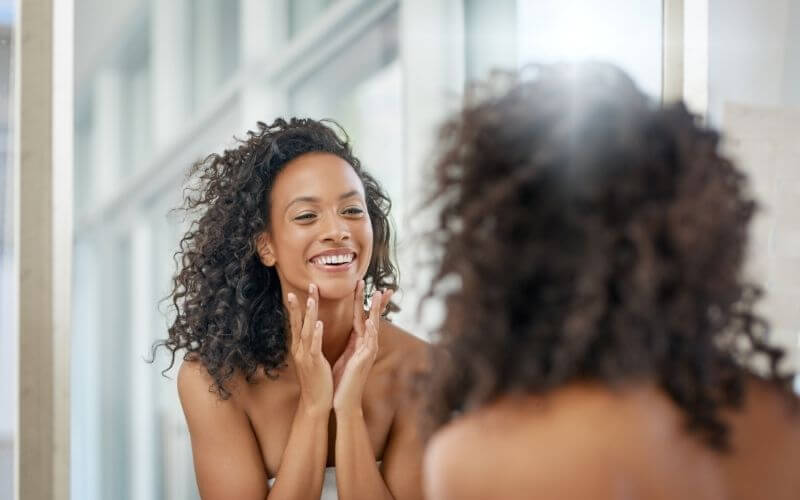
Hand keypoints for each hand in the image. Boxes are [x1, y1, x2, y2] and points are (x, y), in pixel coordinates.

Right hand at [287, 284, 332, 415]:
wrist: (315, 403)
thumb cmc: (317, 380)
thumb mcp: (311, 359)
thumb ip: (310, 345)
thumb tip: (311, 332)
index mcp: (300, 348)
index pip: (296, 324)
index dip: (296, 308)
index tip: (296, 292)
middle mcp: (299, 349)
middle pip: (298, 323)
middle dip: (300, 304)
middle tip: (305, 287)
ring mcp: (305, 356)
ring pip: (306, 331)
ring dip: (308, 314)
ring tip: (311, 299)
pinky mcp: (314, 363)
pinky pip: (314, 346)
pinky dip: (316, 334)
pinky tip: (318, 323)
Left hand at [332, 280, 392, 412]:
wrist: (343, 401)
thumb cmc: (343, 380)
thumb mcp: (346, 356)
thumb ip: (351, 342)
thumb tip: (353, 330)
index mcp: (359, 342)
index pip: (361, 315)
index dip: (363, 300)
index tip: (362, 284)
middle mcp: (367, 344)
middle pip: (370, 316)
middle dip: (372, 299)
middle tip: (373, 281)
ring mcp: (368, 352)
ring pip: (373, 326)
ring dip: (375, 310)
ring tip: (377, 294)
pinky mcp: (365, 360)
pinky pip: (369, 343)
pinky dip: (370, 331)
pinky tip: (369, 321)